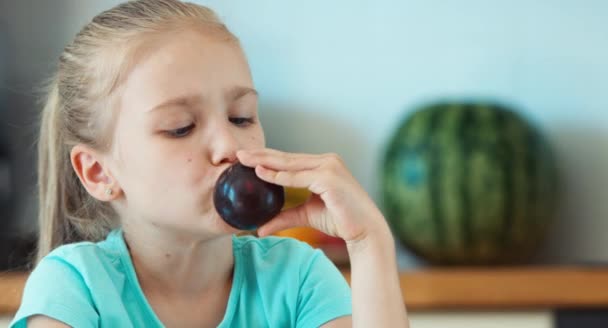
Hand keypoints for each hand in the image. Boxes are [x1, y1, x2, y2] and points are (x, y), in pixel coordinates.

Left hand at [236, 148, 388, 243]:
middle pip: (287, 157)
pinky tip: (262, 173)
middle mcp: (326, 161)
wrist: (365, 231)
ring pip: (290, 163)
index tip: (245, 158)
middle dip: (261, 155)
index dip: (267, 158)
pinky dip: (280, 175)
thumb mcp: (306, 215)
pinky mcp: (330, 177)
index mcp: (322, 165)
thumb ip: (284, 217)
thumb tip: (259, 229)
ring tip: (244, 159)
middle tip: (237, 153)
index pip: (289, 160)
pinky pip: (299, 176)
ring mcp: (330, 167)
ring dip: (266, 161)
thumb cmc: (340, 220)